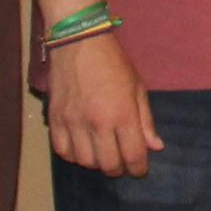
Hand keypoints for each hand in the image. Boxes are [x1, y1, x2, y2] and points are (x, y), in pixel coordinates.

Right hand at [46, 29, 163, 178]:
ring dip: (96, 162)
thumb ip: (145, 120)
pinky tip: (81, 146)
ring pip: (85, 162)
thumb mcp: (137, 88)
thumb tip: (156, 147)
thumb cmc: (113, 63)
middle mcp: (97, 122)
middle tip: (121, 162)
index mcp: (122, 114)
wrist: (78, 41)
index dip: (139, 169)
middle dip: (119, 169)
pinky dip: (74, 155)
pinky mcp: (55, 119)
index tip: (139, 169)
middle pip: (108, 165)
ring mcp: (73, 122)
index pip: (133, 156)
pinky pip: (62, 151)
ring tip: (101, 152)